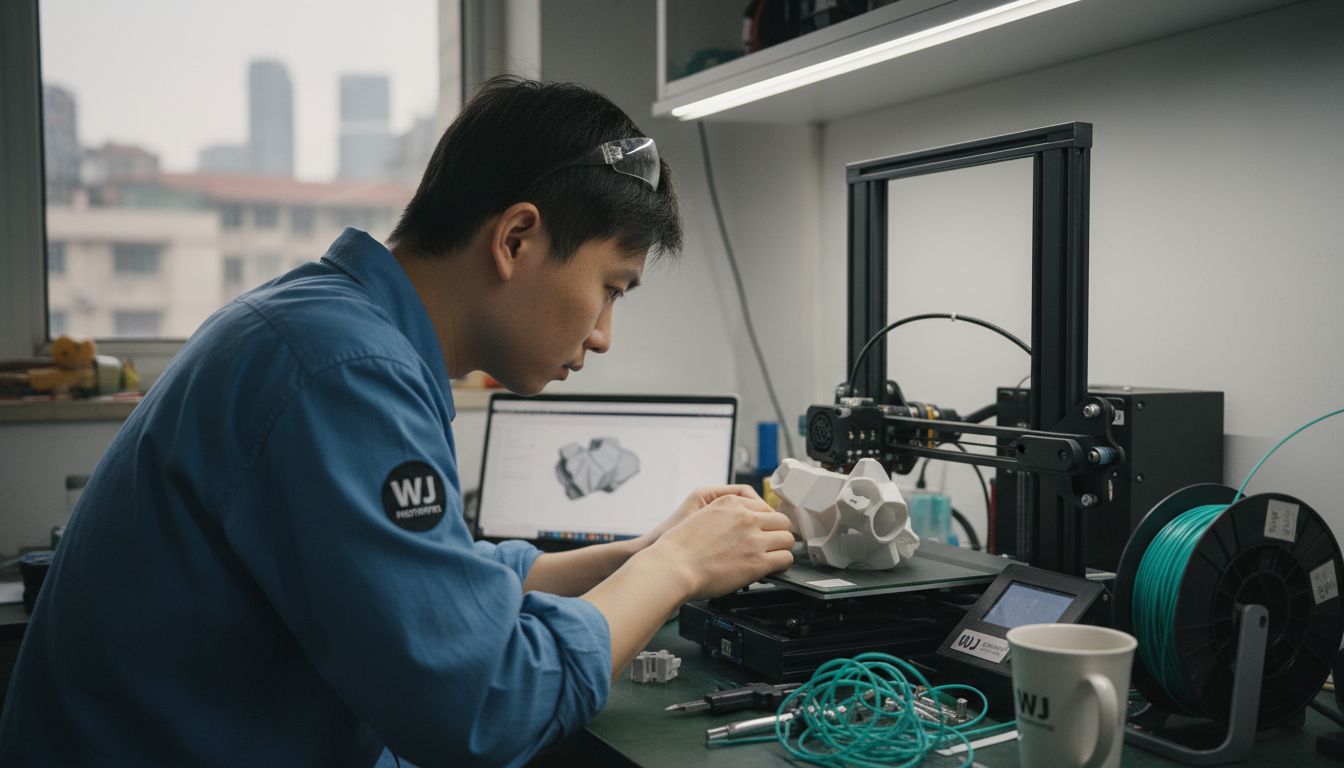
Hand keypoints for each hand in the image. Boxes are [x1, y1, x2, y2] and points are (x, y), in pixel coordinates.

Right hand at [646, 493, 794, 600]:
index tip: (763, 531)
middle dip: (777, 533)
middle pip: (781, 521)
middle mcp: (745, 517)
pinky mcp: (757, 562)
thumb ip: (722, 516)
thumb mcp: (701, 515)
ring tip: (772, 557)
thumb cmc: (680, 547)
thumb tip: (734, 528)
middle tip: (771, 545)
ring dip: (781, 548)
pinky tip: (772, 568)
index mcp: (730, 503)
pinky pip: (785, 558)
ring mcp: (753, 539)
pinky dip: (781, 564)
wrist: (674, 567)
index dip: (765, 522)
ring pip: (787, 539)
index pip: (764, 507)